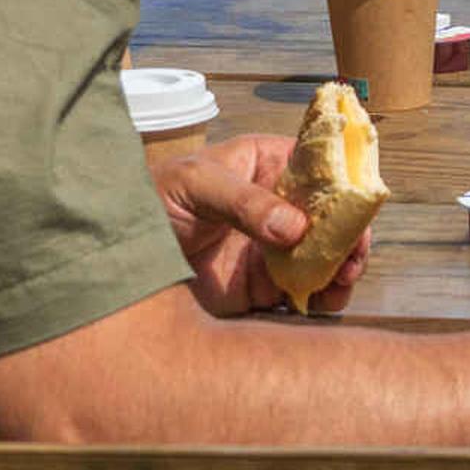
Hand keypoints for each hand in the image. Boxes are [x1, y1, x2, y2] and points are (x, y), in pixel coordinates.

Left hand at [153, 133, 366, 316]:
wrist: (115, 260)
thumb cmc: (151, 199)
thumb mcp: (195, 185)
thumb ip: (243, 202)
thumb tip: (294, 228)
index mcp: (266, 165)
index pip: (319, 169)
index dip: (343, 188)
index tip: (354, 213)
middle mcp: (276, 206)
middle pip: (330, 218)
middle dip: (349, 237)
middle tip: (352, 260)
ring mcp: (271, 249)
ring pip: (324, 259)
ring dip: (341, 271)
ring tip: (339, 287)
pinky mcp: (260, 289)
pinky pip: (302, 295)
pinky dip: (319, 301)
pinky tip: (321, 305)